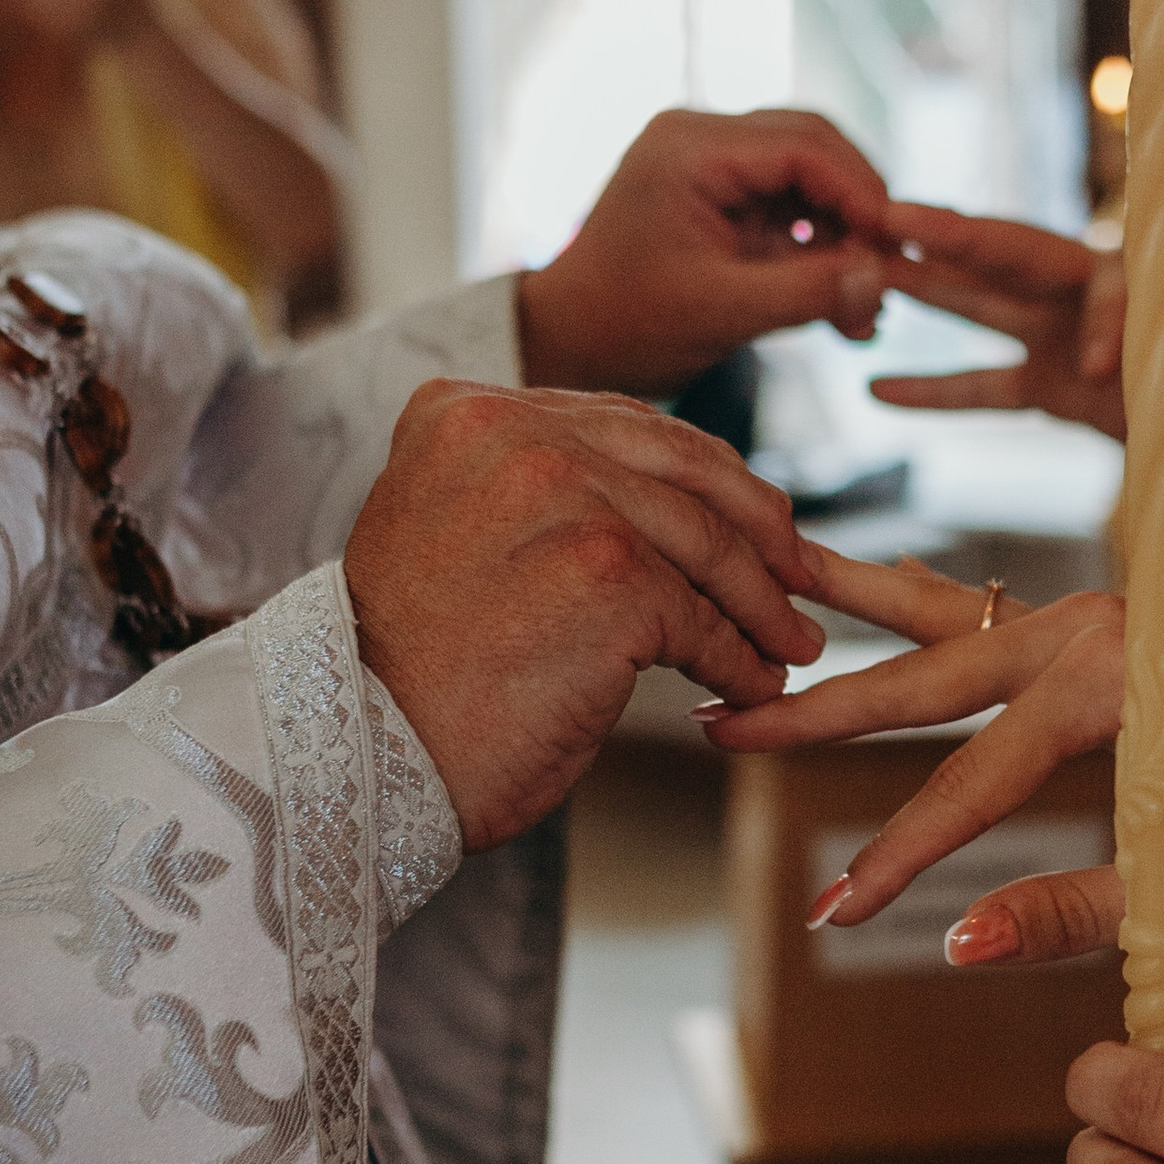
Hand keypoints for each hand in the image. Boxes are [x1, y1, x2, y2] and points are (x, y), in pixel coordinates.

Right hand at [346, 382, 825, 851]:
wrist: (363, 754)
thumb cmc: (408, 669)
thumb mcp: (452, 533)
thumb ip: (528, 489)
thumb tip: (655, 494)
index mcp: (465, 410)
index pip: (624, 424)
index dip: (702, 474)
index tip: (752, 517)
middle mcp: (513, 432)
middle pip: (681, 466)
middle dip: (757, 526)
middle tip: (800, 574)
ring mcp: (565, 497)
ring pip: (706, 542)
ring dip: (762, 603)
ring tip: (791, 644)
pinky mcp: (610, 575)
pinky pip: (705, 617)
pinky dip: (741, 659)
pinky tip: (755, 687)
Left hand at [518, 109, 899, 396]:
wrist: (568, 342)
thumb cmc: (627, 325)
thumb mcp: (723, 312)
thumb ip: (807, 293)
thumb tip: (883, 280)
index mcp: (690, 148)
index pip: (804, 146)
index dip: (863, 194)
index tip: (898, 250)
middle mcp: (700, 135)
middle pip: (815, 147)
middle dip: (860, 210)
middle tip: (891, 274)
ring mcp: (709, 161)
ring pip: (810, 176)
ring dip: (844, 235)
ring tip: (865, 307)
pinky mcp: (719, 193)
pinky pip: (789, 204)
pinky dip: (819, 248)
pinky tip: (840, 302)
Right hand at [702, 550, 1163, 957]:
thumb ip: (1076, 913)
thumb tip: (956, 950)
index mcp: (1107, 680)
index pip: (971, 785)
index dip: (896, 858)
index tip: (829, 915)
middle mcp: (1082, 628)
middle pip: (919, 681)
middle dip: (814, 714)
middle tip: (714, 728)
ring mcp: (1081, 617)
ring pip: (934, 639)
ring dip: (843, 650)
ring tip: (752, 645)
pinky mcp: (1087, 630)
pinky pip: (973, 631)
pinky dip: (902, 632)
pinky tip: (840, 621)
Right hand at [877, 203, 1163, 473]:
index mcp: (1155, 268)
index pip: (1111, 281)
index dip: (1103, 316)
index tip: (1102, 368)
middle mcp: (1098, 291)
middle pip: (1014, 259)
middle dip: (954, 241)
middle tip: (890, 215)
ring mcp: (1069, 337)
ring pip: (982, 308)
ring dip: (922, 292)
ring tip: (855, 273)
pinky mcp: (1060, 391)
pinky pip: (989, 392)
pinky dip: (936, 392)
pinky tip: (876, 389)